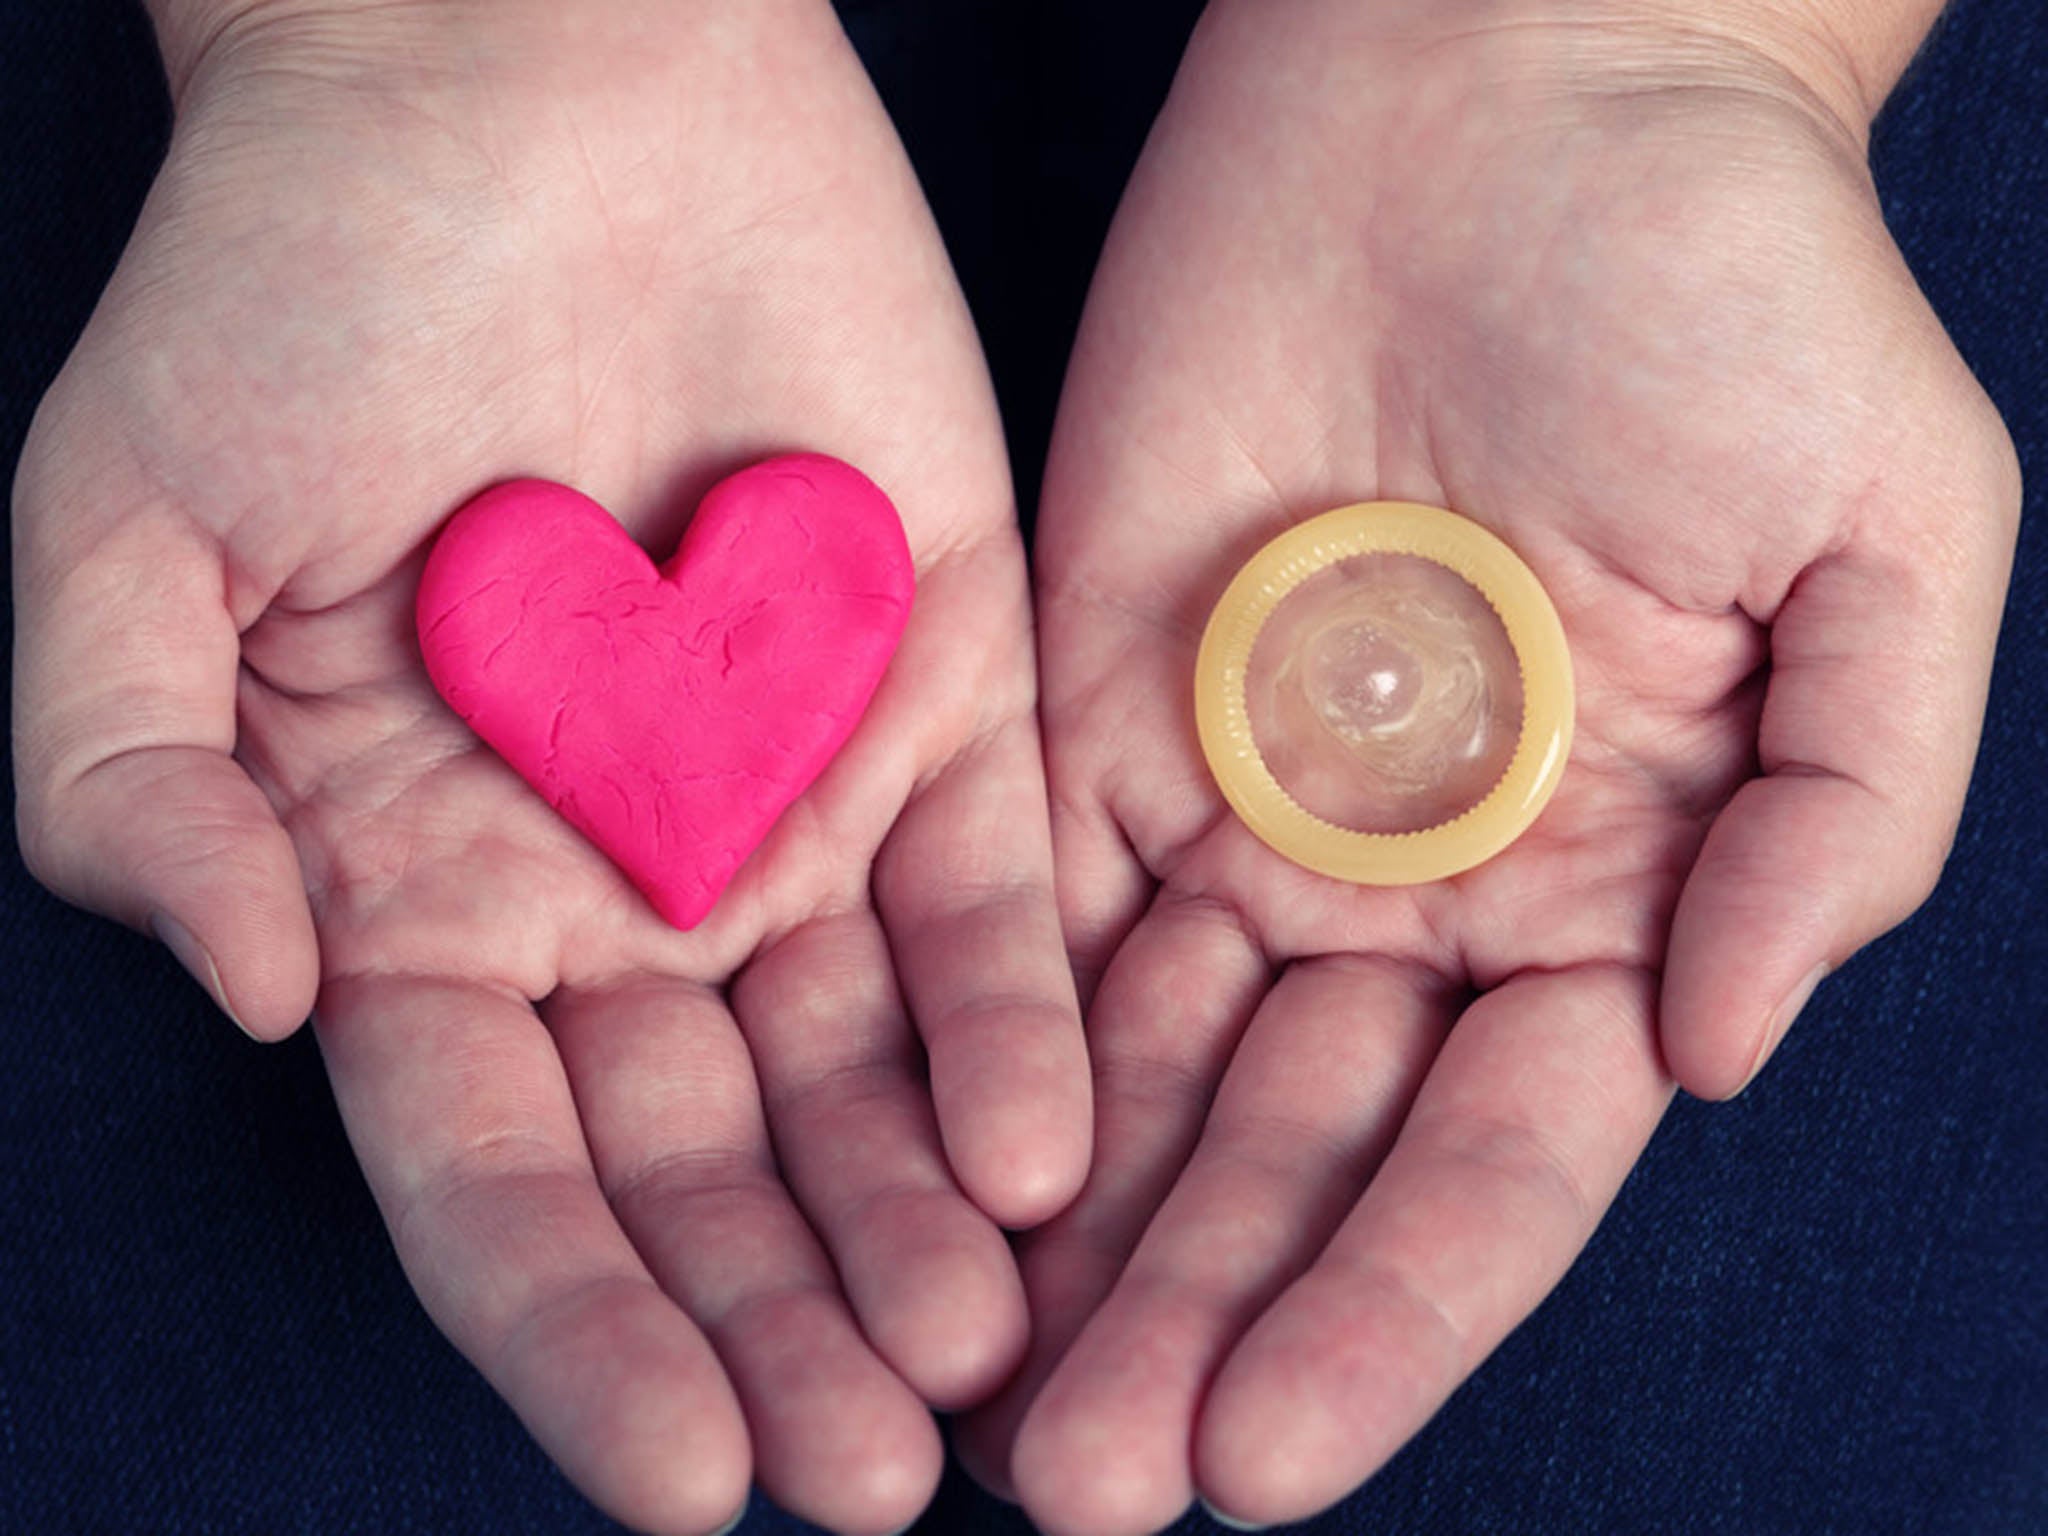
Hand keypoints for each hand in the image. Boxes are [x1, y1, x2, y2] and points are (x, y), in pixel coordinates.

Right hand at [11, 2, 1087, 1530]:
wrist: (523, 88)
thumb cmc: (295, 293)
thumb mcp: (126, 541)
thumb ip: (140, 791)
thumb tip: (268, 999)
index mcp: (427, 900)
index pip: (505, 1175)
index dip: (580, 1331)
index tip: (669, 1478)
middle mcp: (622, 894)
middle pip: (711, 1168)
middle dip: (781, 1330)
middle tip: (864, 1481)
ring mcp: (795, 809)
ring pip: (869, 1074)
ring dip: (922, 1226)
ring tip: (976, 1370)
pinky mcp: (944, 700)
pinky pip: (994, 897)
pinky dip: (1020, 1022)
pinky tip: (1048, 1155)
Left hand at [959, 2, 2017, 1528]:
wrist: (1504, 81)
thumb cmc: (1729, 283)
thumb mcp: (1882, 540)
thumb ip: (1834, 815)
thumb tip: (1705, 1057)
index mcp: (1598, 882)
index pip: (1485, 1160)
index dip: (1386, 1312)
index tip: (1271, 1455)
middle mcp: (1401, 883)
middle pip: (1281, 1153)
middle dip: (1189, 1320)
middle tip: (1079, 1486)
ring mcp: (1230, 804)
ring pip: (1131, 1072)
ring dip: (1059, 1240)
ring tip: (973, 1411)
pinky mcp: (1081, 706)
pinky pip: (1009, 906)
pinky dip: (964, 1049)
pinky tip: (903, 1182)